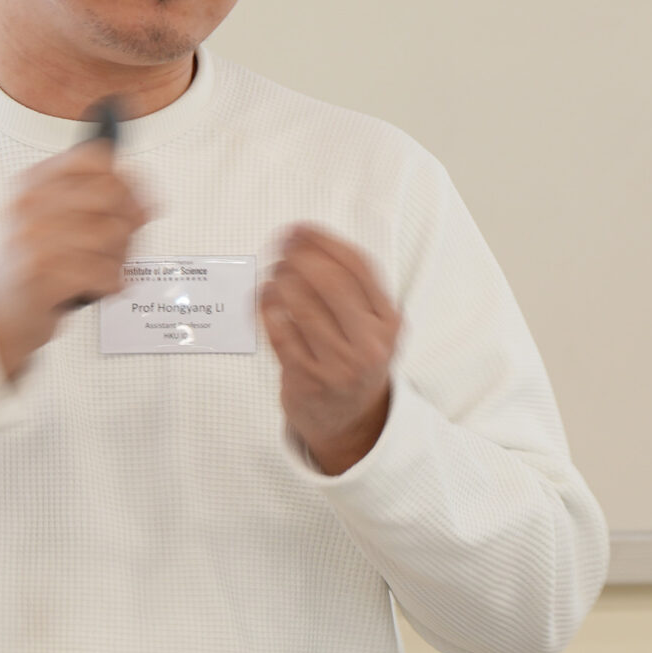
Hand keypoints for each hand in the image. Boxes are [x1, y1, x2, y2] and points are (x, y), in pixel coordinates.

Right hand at [0, 141, 149, 380]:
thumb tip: (147, 203)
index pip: (94, 158)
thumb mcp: (57, 221)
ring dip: (120, 257)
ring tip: (106, 268)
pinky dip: (111, 283)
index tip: (135, 200)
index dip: (126, 179)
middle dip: (128, 222)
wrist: (3, 310)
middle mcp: (29, 204)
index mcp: (32, 182)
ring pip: (111, 233)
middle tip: (122, 242)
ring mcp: (31, 237)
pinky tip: (100, 285)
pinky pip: (102, 270)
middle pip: (110, 193)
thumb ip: (99, 205)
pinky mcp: (39, 273)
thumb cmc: (35, 263)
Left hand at [261, 224, 398, 474]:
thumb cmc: (354, 361)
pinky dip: (266, 309)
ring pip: (301, 305)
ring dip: (278, 281)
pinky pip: (279, 333)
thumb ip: (351, 289)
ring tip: (271, 276)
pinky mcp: (307, 379)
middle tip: (279, 251)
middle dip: (298, 258)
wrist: (351, 422)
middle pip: (330, 282)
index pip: (358, 266)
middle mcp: (369, 343)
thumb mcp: (371, 327)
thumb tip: (306, 241)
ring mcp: (338, 364)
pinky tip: (263, 300)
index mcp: (388, 322)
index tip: (299, 230)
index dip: (323, 241)